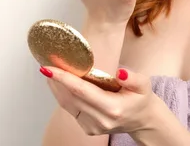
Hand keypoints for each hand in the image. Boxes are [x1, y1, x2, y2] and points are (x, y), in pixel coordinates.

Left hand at [40, 66, 157, 135]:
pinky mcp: (88, 129)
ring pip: (67, 104)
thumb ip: (133, 78)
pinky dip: (63, 95)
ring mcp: (92, 127)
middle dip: (56, 79)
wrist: (142, 120)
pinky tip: (60, 83)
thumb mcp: (144, 85)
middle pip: (71, 97)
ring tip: (49, 69)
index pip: (82, 91)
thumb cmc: (141, 98)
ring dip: (56, 86)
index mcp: (113, 108)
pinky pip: (70, 109)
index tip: (49, 67)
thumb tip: (119, 73)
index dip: (64, 78)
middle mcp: (100, 120)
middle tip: (46, 61)